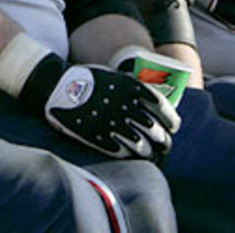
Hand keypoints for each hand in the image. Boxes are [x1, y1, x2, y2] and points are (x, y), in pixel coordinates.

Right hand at [22, 55, 180, 159]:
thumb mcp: (117, 78)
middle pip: (156, 131)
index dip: (172, 121)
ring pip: (142, 146)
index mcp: (132, 89)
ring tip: (152, 154)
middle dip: (164, 141)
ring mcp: (112, 123)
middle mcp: (125, 106)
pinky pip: (123, 152)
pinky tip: (133, 155)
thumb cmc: (92, 81)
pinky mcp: (99, 137)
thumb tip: (156, 107)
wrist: (61, 86)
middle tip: (165, 145)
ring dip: (150, 152)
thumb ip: (136, 92)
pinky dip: (131, 155)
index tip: (173, 127)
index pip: (163, 110)